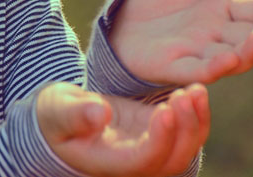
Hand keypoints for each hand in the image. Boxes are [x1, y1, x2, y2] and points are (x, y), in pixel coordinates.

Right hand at [37, 82, 208, 176]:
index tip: (165, 110)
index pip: (143, 160)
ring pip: (185, 149)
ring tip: (196, 89)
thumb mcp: (58, 111)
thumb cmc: (56, 116)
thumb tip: (101, 114)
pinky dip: (196, 114)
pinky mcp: (157, 132)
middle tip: (184, 95)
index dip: (158, 140)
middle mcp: (134, 163)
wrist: (63, 117)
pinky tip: (196, 90)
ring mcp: (149, 149)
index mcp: (109, 162)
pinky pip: (186, 132)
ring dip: (196, 122)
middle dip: (185, 130)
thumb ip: (77, 114)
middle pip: (172, 161)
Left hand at [110, 0, 252, 85]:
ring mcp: (200, 53)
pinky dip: (215, 67)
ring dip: (251, 49)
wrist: (120, 25)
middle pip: (252, 35)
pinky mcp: (176, 68)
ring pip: (234, 55)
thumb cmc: (154, 2)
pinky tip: (228, 59)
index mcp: (223, 9)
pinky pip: (199, 69)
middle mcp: (218, 34)